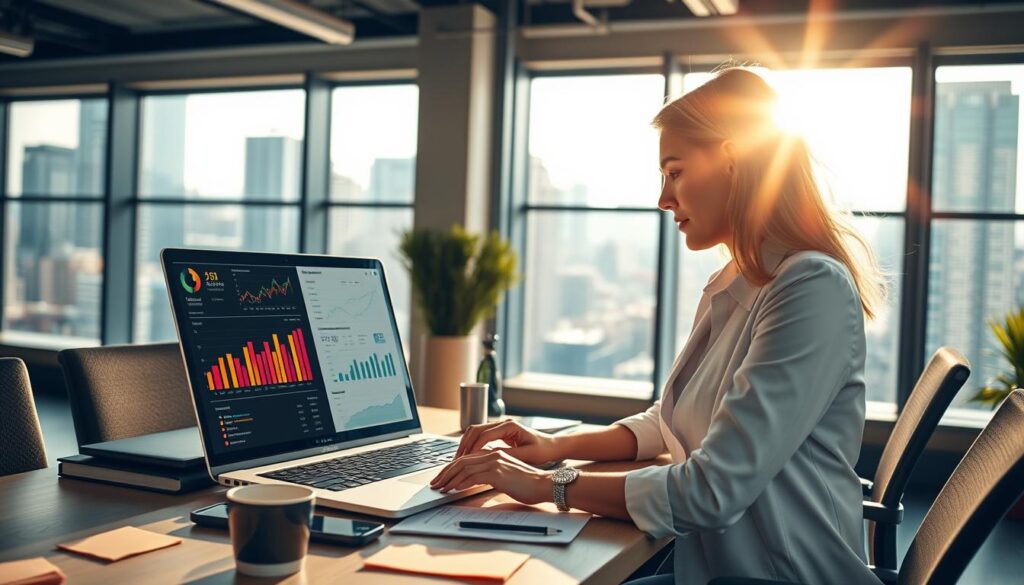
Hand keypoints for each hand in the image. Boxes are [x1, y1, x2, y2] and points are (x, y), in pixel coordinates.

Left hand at [429, 449, 551, 504]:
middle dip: (445, 473)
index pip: (467, 458)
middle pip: (462, 461)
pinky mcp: (497, 472)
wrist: (544, 484)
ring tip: (440, 488)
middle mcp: (493, 454)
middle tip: (435, 483)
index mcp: (494, 453)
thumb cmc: (528, 484)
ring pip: (464, 468)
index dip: (452, 468)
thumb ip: (491, 475)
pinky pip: (473, 476)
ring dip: (449, 479)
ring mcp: (495, 462)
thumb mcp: (506, 477)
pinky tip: (454, 489)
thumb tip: (475, 482)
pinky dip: (461, 483)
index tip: (442, 478)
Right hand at [453, 419, 560, 464]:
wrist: (552, 446)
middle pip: (475, 430)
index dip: (473, 448)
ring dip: (466, 444)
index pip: (484, 435)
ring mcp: (501, 427)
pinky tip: (468, 456)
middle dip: (464, 445)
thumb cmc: (543, 450)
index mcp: (510, 426)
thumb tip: (487, 457)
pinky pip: (481, 436)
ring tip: (459, 459)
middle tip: (456, 460)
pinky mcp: (500, 433)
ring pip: (476, 432)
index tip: (465, 460)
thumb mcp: (526, 455)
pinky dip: (472, 445)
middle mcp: (503, 423)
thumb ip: (507, 455)